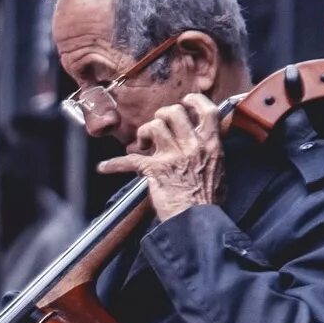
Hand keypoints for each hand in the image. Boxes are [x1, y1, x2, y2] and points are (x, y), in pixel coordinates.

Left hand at [96, 92, 224, 221]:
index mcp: (211, 144)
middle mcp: (192, 145)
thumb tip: (206, 145)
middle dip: (162, 115)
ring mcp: (172, 156)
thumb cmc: (208, 201)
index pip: (207, 110)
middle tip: (158, 124)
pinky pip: (129, 160)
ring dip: (143, 133)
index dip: (194, 101)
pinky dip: (113, 165)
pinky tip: (104, 167)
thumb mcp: (219, 170)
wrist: (197, 221)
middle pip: (173, 112)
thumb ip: (211, 153)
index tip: (186, 101)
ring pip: (153, 126)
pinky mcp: (154, 170)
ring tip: (142, 144)